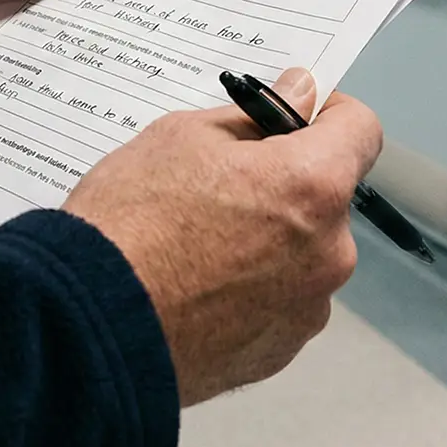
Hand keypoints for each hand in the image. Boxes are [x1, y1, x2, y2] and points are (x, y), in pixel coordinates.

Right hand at [63, 69, 382, 405]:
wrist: (86, 327)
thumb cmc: (130, 224)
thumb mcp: (182, 136)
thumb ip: (255, 116)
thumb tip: (297, 94)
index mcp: (312, 187)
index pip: (360, 131)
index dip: (329, 113)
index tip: (295, 114)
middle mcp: (328, 253)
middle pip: (325, 198)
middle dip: (284, 184)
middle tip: (218, 185)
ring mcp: (306, 310)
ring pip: (301, 254)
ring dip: (268, 241)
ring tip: (196, 246)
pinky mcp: (279, 352)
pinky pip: (278, 303)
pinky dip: (250, 291)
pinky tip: (196, 288)